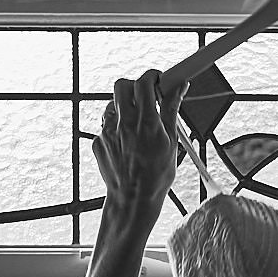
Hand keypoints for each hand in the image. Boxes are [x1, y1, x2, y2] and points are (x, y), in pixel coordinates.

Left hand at [92, 70, 186, 214]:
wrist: (133, 199)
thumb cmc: (156, 175)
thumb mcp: (171, 142)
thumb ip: (172, 110)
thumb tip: (179, 88)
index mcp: (146, 123)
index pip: (144, 83)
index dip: (152, 76)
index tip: (159, 80)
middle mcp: (124, 124)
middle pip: (122, 85)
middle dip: (134, 86)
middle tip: (145, 96)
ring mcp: (108, 132)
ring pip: (113, 104)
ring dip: (125, 107)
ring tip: (137, 124)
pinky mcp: (98, 141)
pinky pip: (106, 124)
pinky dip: (117, 127)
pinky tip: (127, 142)